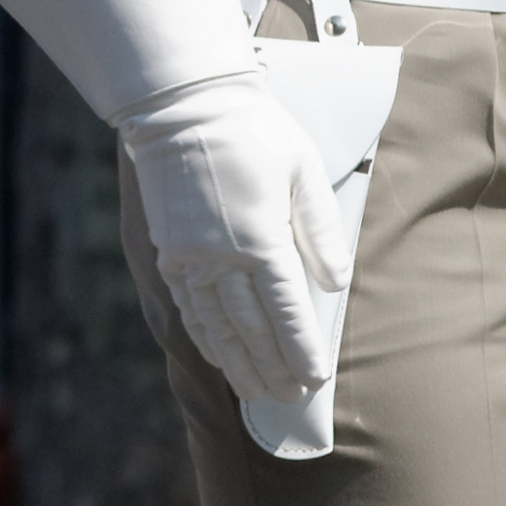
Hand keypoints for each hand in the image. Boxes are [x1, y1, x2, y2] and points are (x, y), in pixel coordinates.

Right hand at [123, 69, 349, 407]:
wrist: (185, 108)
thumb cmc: (255, 133)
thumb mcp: (304, 171)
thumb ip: (321, 231)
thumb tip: (335, 283)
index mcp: (261, 238)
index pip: (287, 310)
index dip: (301, 349)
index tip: (315, 377)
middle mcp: (221, 257)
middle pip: (251, 328)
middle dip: (274, 367)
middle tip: (292, 398)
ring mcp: (190, 257)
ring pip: (218, 326)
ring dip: (239, 363)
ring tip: (258, 392)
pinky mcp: (170, 252)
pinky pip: (190, 307)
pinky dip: (206, 337)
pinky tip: (219, 356)